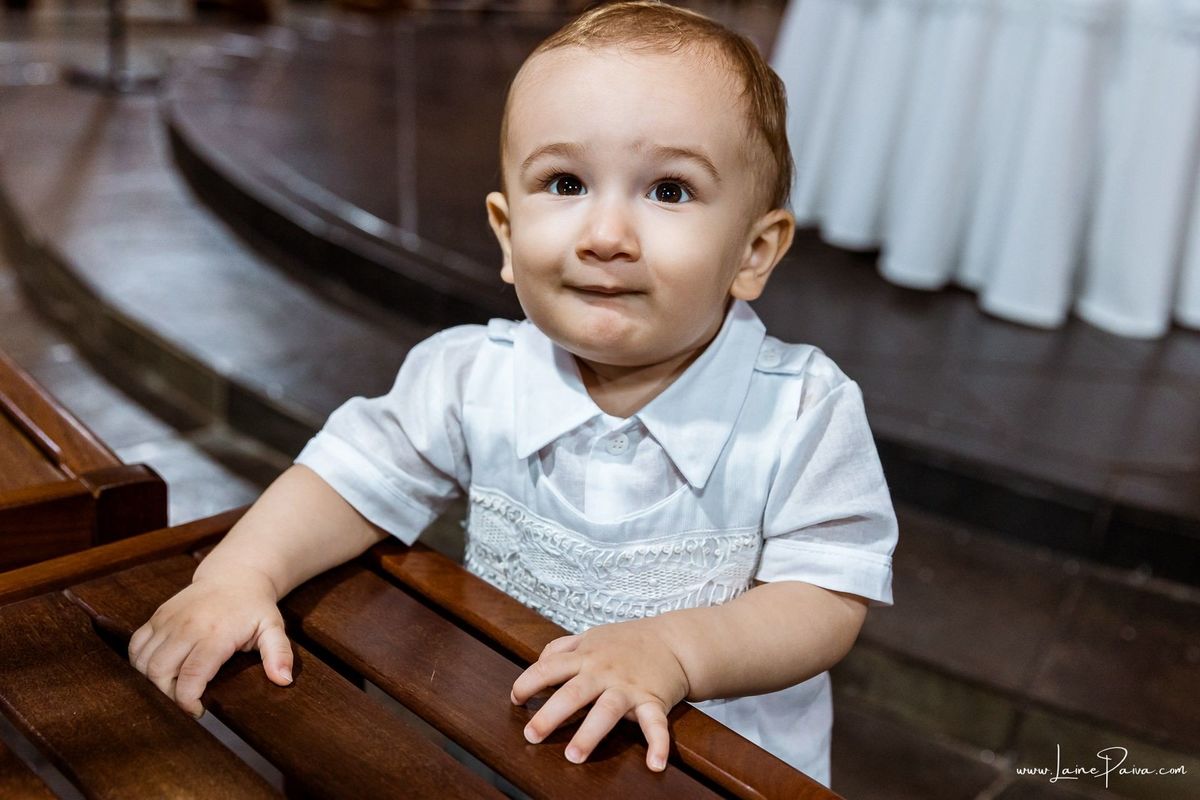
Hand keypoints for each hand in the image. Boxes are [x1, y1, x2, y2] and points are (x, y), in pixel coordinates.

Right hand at [128, 568, 292, 716]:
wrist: (235, 575)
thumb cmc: (255, 607)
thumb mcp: (273, 628)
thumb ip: (279, 653)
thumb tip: (283, 680)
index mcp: (215, 634)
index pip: (190, 677)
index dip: (187, 702)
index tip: (198, 712)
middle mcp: (186, 627)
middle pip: (159, 673)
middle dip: (167, 695)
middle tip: (185, 700)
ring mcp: (168, 620)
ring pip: (143, 662)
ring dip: (152, 681)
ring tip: (174, 686)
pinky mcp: (157, 617)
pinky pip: (136, 646)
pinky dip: (140, 663)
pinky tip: (158, 670)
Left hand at [510, 618, 689, 770]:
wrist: (676, 641)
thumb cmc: (629, 642)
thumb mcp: (593, 636)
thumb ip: (563, 648)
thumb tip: (539, 663)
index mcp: (587, 656)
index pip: (550, 667)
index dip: (529, 682)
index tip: (515, 699)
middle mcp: (604, 671)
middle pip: (573, 692)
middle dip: (551, 714)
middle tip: (531, 735)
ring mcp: (629, 687)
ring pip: (606, 710)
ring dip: (590, 733)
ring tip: (573, 756)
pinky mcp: (653, 700)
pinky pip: (655, 724)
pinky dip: (658, 744)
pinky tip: (655, 764)